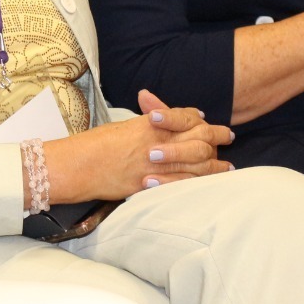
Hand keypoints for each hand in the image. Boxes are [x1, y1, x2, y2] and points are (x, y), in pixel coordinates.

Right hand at [45, 91, 232, 200]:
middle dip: (217, 137)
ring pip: (197, 162)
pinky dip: (199, 183)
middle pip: (199, 138)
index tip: (208, 122)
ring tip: (227, 166)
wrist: (75, 166)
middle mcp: (155, 142)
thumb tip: (159, 118)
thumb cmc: (93, 145)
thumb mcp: (121, 127)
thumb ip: (144, 124)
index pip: (184, 117)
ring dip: (215, 164)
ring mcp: (154, 165)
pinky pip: (182, 184)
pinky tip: (209, 185)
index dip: (200, 120)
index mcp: (148, 124)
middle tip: (228, 138)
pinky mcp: (149, 185)